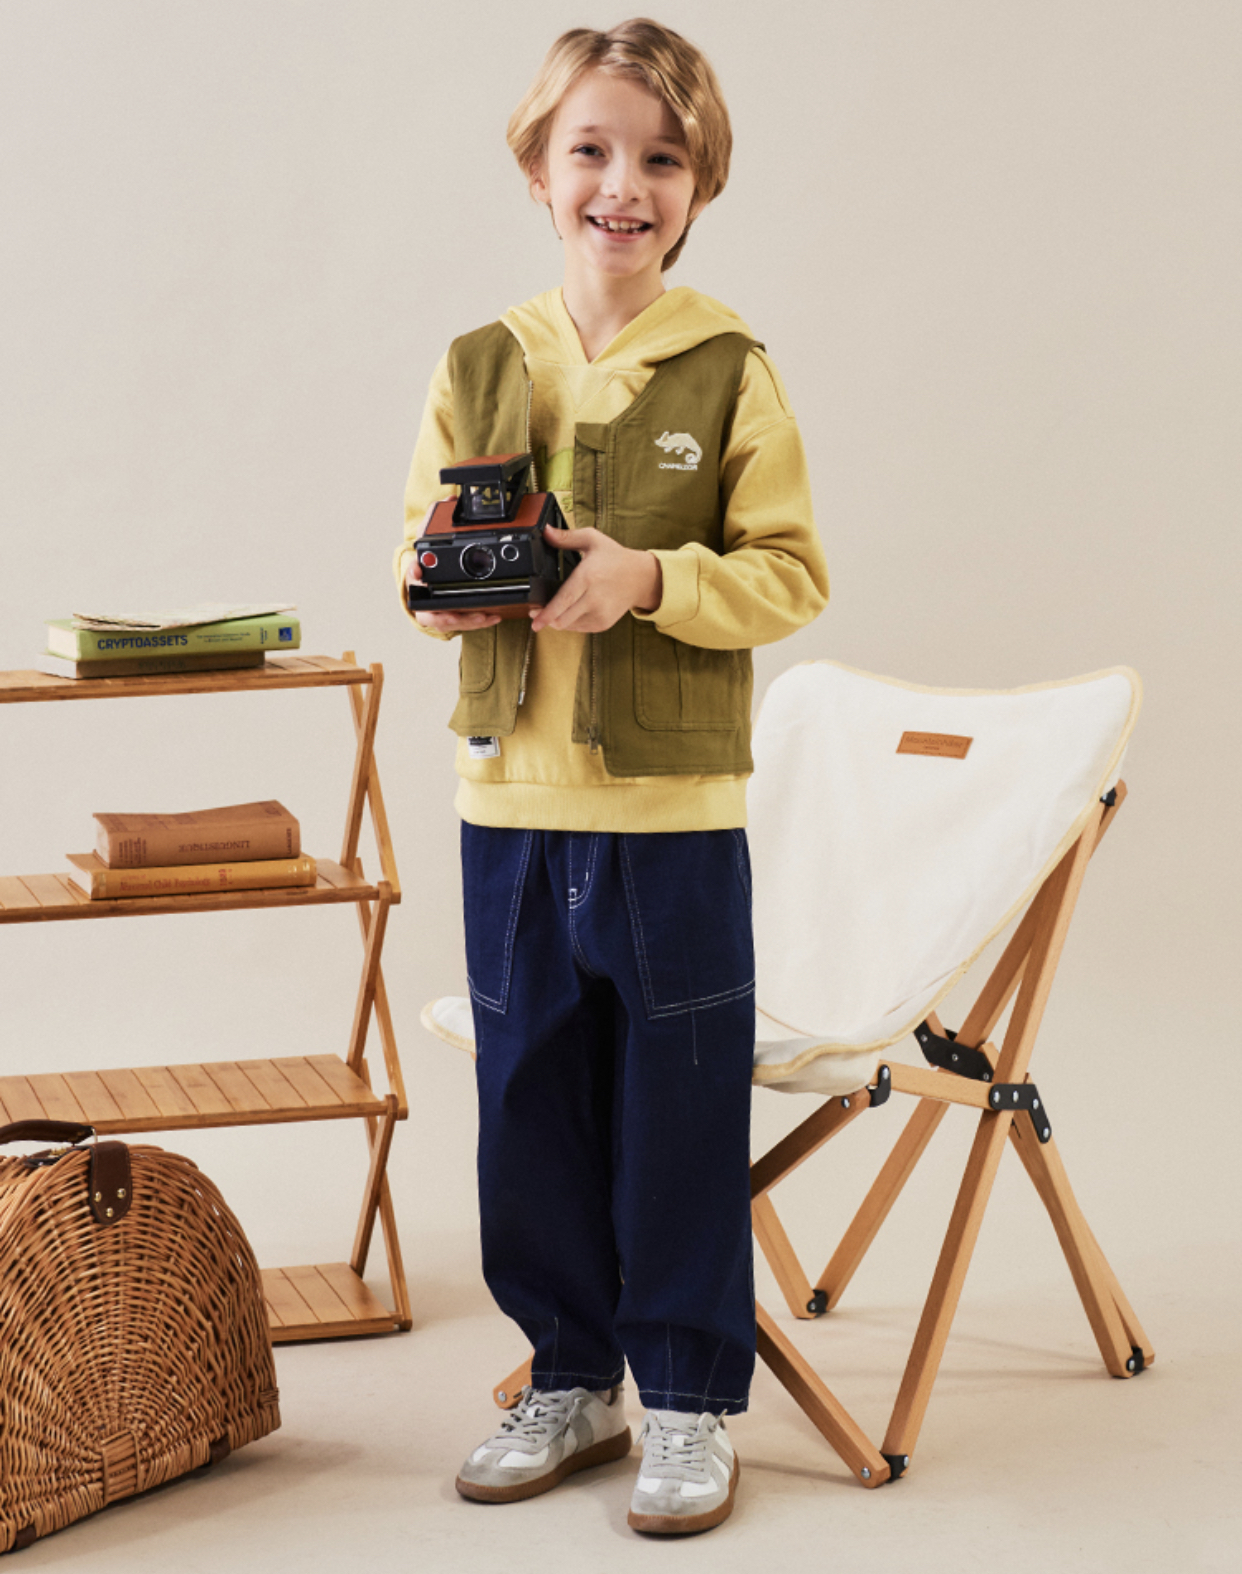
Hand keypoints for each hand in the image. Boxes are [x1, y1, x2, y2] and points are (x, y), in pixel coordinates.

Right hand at [405, 551, 501, 632]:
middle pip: (450, 625)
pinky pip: (469, 623)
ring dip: (476, 622)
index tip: (454, 616)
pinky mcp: (457, 620)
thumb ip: (414, 568)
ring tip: (490, 617)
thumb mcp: (415, 570)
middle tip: (480, 617)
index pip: (429, 617)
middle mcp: (432, 617)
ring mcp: (445, 620)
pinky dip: (483, 621)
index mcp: (420, 607)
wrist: (423, 583)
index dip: (442, 618)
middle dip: (465, 621)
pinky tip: (494, 617)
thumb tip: (416, 571)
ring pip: (461, 625)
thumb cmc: (420, 578)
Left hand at [530, 526, 661, 633]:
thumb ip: (567, 537)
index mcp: (588, 578)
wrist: (641, 578)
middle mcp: (594, 599)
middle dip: (545, 618)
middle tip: (536, 611)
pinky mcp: (602, 624)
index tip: (534, 619)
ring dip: (556, 620)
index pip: (563, 601)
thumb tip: (547, 532)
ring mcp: (600, 614)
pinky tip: (569, 611)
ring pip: (568, 626)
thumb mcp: (592, 539)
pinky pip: (578, 628)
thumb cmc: (615, 558)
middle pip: (562, 619)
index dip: (546, 613)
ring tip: (552, 610)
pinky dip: (569, 622)